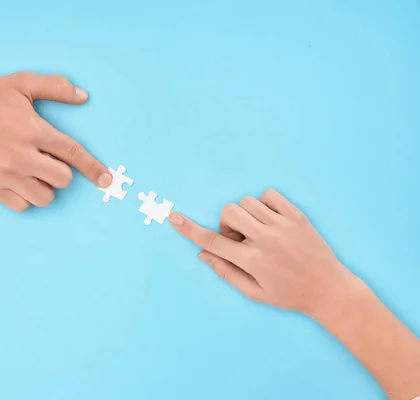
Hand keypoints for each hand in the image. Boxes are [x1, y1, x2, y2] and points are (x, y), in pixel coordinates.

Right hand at [0, 72, 111, 210]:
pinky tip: (18, 183)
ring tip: (33, 173)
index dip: (94, 169)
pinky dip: (24, 198)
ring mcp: (6, 175)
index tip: (107, 180)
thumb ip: (54, 88)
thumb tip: (83, 96)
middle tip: (48, 161)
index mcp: (34, 131)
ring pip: (44, 198)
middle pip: (62, 180)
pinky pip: (20, 206)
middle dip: (62, 172)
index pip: (74, 154)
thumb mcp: (20, 83)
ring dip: (45, 187)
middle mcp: (23, 156)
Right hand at [169, 189, 358, 314]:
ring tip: (258, 232)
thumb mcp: (254, 292)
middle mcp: (266, 239)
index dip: (190, 230)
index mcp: (252, 261)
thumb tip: (203, 254)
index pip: (213, 241)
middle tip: (240, 240)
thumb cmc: (289, 295)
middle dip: (227, 224)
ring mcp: (283, 225)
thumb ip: (226, 272)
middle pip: (229, 212)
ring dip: (244, 215)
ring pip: (247, 202)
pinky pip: (269, 195)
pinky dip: (263, 204)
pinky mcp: (297, 216)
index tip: (174, 218)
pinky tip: (270, 220)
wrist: (329, 290)